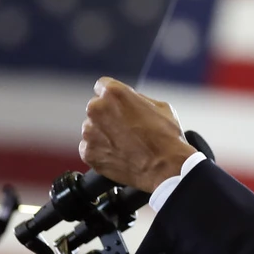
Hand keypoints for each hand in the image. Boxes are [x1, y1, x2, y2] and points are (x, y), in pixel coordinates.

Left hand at [79, 77, 196, 192]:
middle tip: (125, 128)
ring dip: (103, 134)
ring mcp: (90, 132)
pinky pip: (90, 148)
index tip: (119, 106)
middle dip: (108, 116)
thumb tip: (128, 101)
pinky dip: (101, 151)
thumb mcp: (159, 106)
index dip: (113, 97)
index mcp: (113, 93)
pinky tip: (118, 155)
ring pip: (92, 128)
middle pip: (96, 108)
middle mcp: (96, 109)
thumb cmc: (166, 136)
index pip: (102, 86)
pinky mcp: (88, 152)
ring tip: (124, 144)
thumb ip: (136, 99)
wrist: (165, 167)